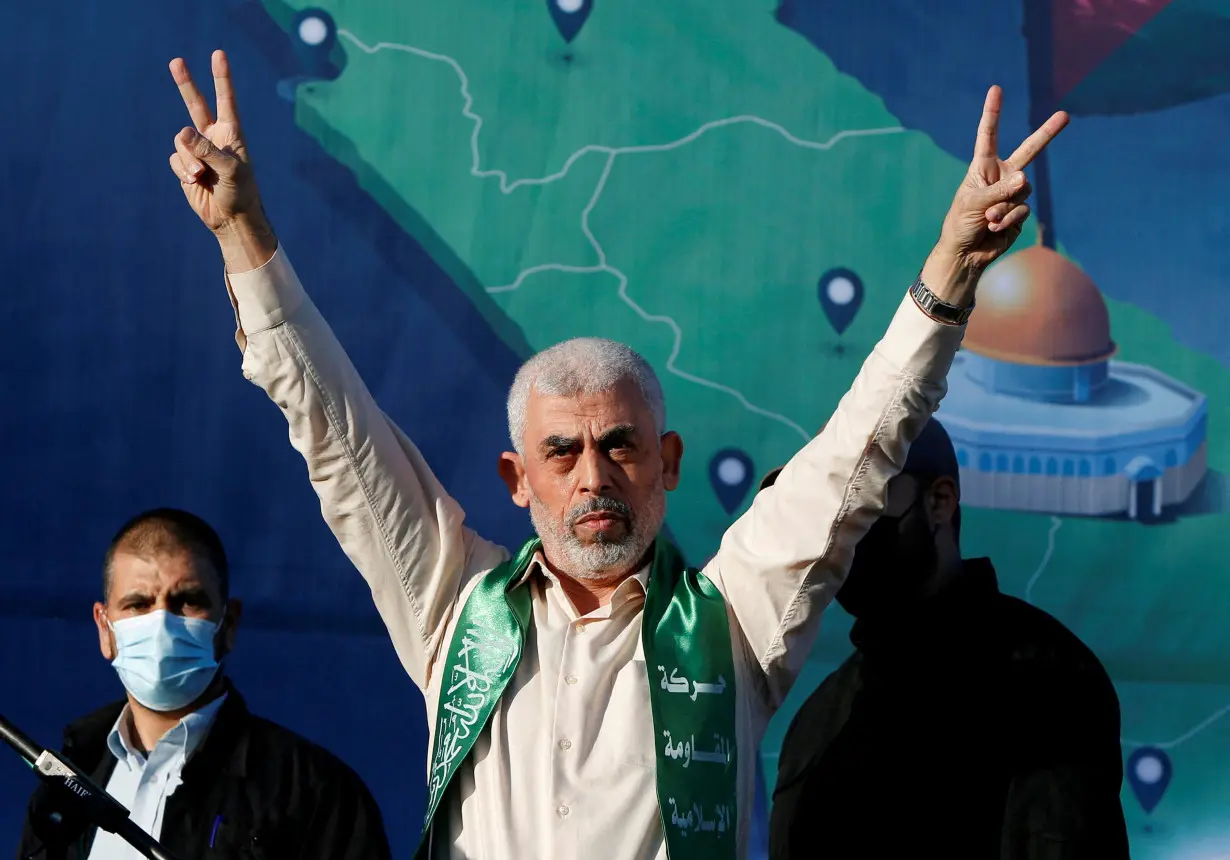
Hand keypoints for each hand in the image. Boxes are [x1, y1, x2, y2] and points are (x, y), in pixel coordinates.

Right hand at [168, 51, 265, 235]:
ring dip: (189, 159)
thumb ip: (208, 150)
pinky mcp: (185, 165)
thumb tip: (182, 133)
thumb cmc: (241, 192)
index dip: (221, 77)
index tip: (219, 54)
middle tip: (176, 61)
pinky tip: (195, 182)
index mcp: (231, 133)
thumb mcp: (231, 170)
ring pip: (180, 141)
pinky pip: (175, 159)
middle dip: (186, 84)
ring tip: (202, 176)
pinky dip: (183, 170)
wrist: (231, 218)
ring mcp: (198, 150)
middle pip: (195, 105)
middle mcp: (213, 137)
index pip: (225, 100)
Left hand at [935, 86, 1068, 271]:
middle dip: (1047, 134)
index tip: (995, 89)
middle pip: (1029, 151)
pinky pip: (1022, 209)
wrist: (966, 253)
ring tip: (987, 219)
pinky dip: (1008, 219)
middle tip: (1065, 116)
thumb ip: (998, 191)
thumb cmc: (960, 224)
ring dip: (1004, 206)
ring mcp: (1013, 193)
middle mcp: (1001, 175)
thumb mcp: (973, 204)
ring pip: (1023, 190)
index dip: (993, 113)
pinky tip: (994, 227)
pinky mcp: (1020, 211)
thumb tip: (1024, 179)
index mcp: (983, 167)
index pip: (988, 136)